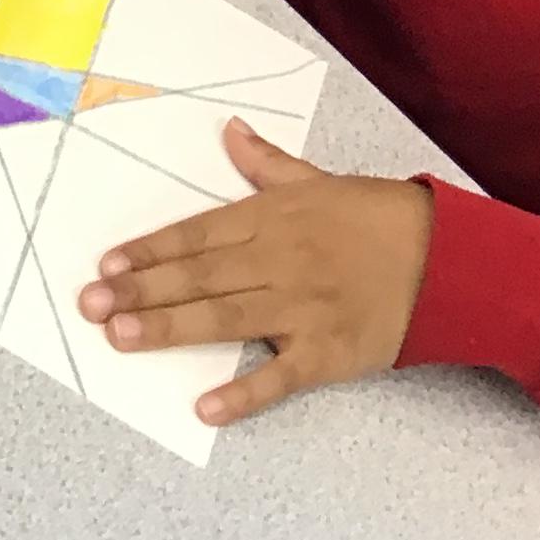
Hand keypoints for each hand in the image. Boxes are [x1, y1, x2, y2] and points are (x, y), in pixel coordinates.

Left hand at [80, 122, 432, 428]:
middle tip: (92, 306)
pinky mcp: (329, 353)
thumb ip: (265, 164)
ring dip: (170, 329)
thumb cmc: (376, 217)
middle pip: (200, 276)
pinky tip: (204, 408)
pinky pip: (280, 377)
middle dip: (142, 290)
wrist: (447, 259)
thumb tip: (229, 131)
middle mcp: (280, 261)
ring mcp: (303, 309)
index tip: (107, 265)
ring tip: (122, 337)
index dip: (150, 250)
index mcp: (272, 218)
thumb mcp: (318, 180)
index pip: (197, 234)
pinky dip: (243, 394)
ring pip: (225, 319)